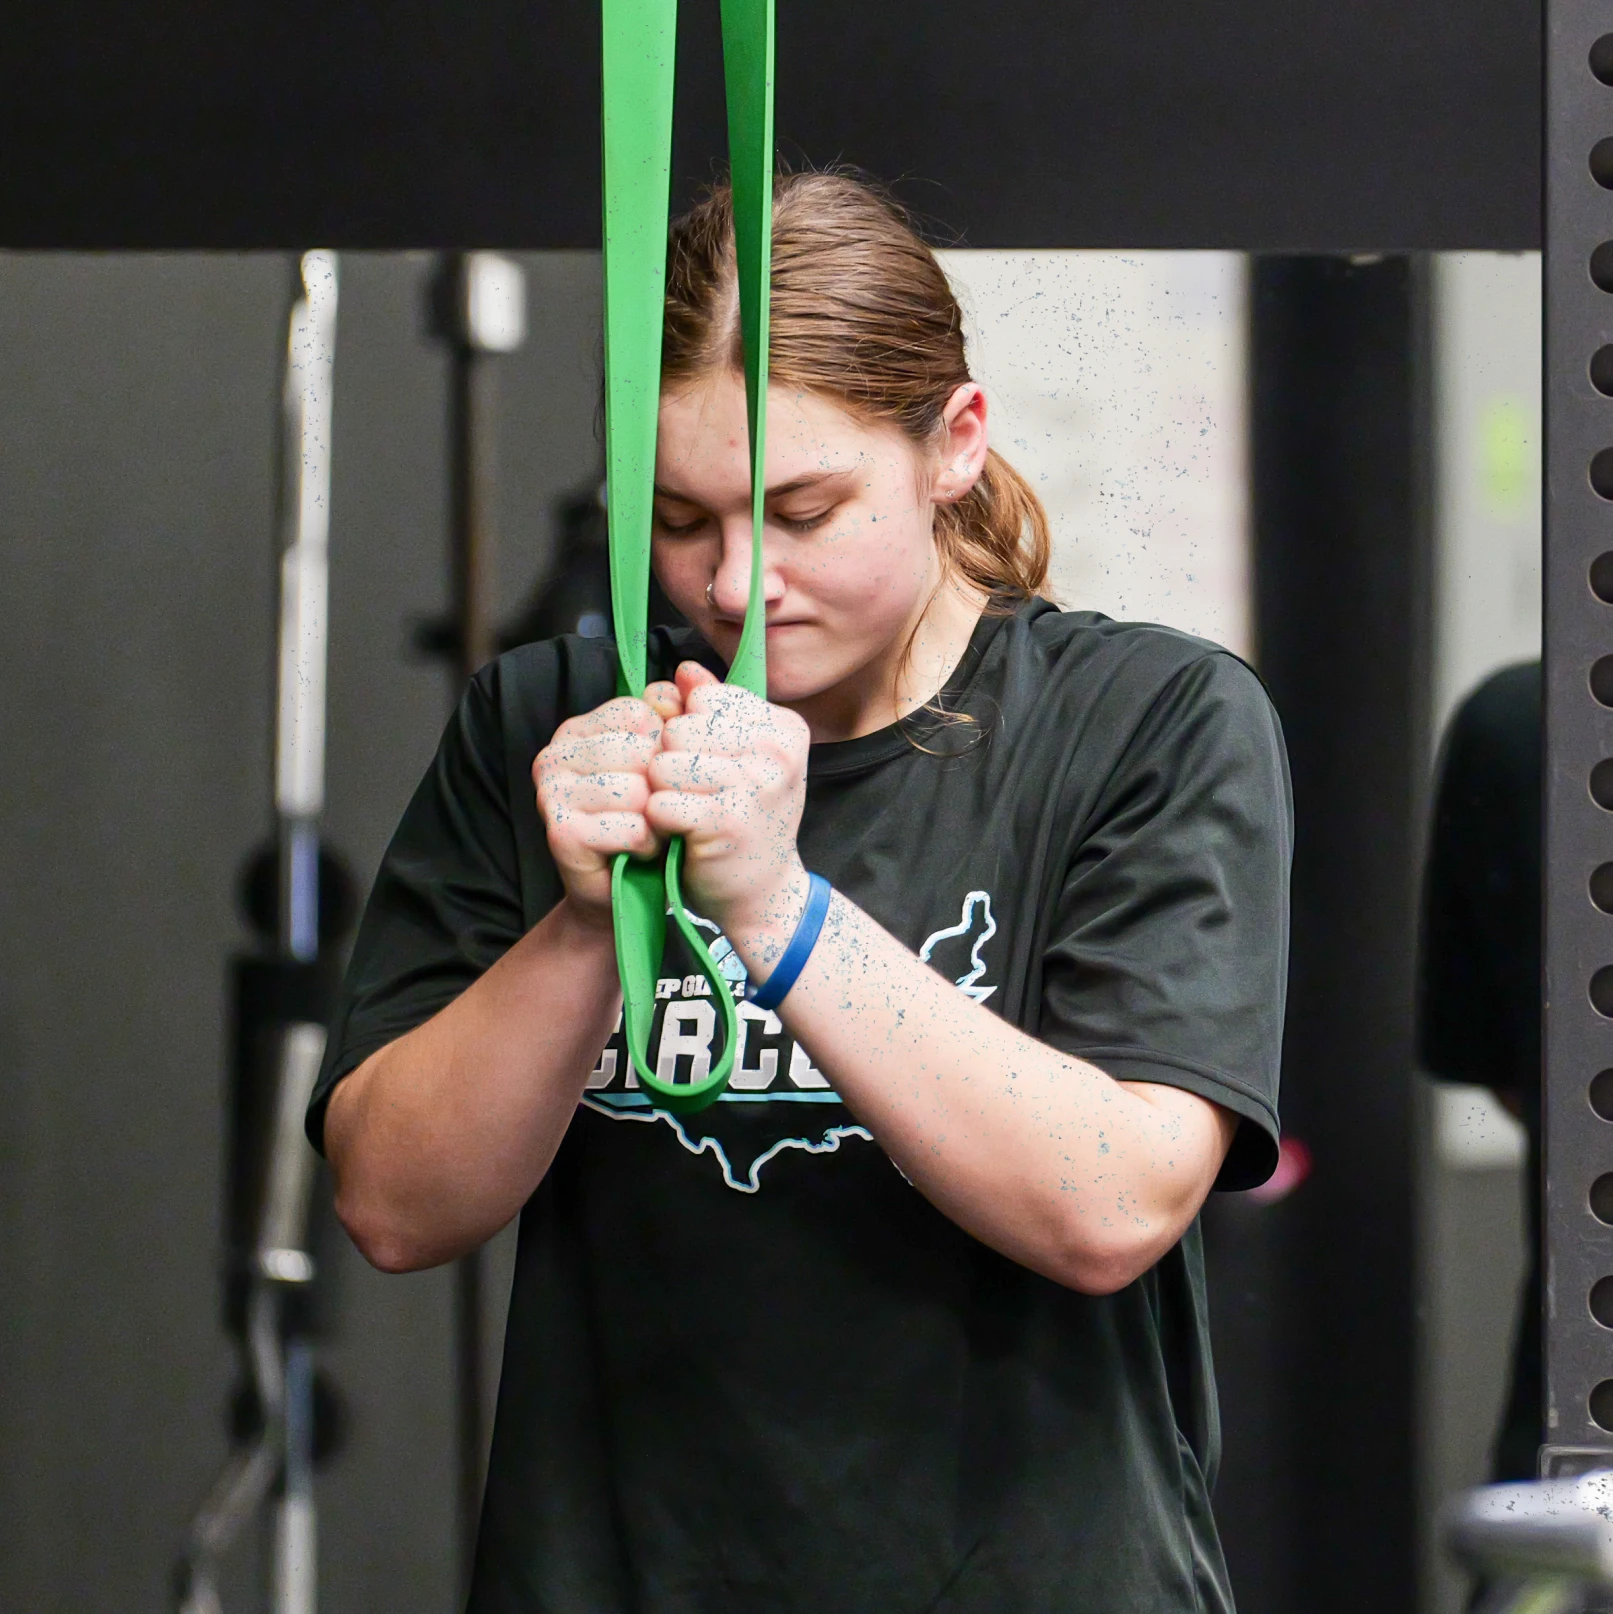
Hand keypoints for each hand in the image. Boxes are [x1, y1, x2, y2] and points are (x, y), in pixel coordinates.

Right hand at [531, 682, 683, 925]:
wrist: (622, 892)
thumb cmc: (646, 821)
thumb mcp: (663, 762)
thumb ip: (674, 715)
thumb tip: (689, 674)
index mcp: (579, 728)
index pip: (642, 714)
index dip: (666, 751)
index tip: (659, 779)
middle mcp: (555, 754)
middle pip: (641, 752)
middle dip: (662, 787)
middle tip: (654, 813)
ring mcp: (550, 792)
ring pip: (638, 790)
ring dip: (658, 818)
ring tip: (649, 832)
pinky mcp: (559, 831)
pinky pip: (631, 827)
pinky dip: (648, 844)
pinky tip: (639, 852)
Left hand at [646, 662, 810, 939]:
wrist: (765, 896)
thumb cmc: (745, 823)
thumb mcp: (739, 760)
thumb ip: (710, 711)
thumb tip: (683, 670)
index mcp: (785, 727)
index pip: (705, 698)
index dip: (690, 731)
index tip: (711, 766)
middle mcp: (778, 751)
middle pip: (680, 727)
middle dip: (671, 761)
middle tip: (695, 796)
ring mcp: (756, 784)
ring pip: (665, 762)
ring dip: (663, 792)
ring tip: (688, 814)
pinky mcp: (727, 820)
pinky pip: (661, 801)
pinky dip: (660, 821)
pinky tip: (680, 835)